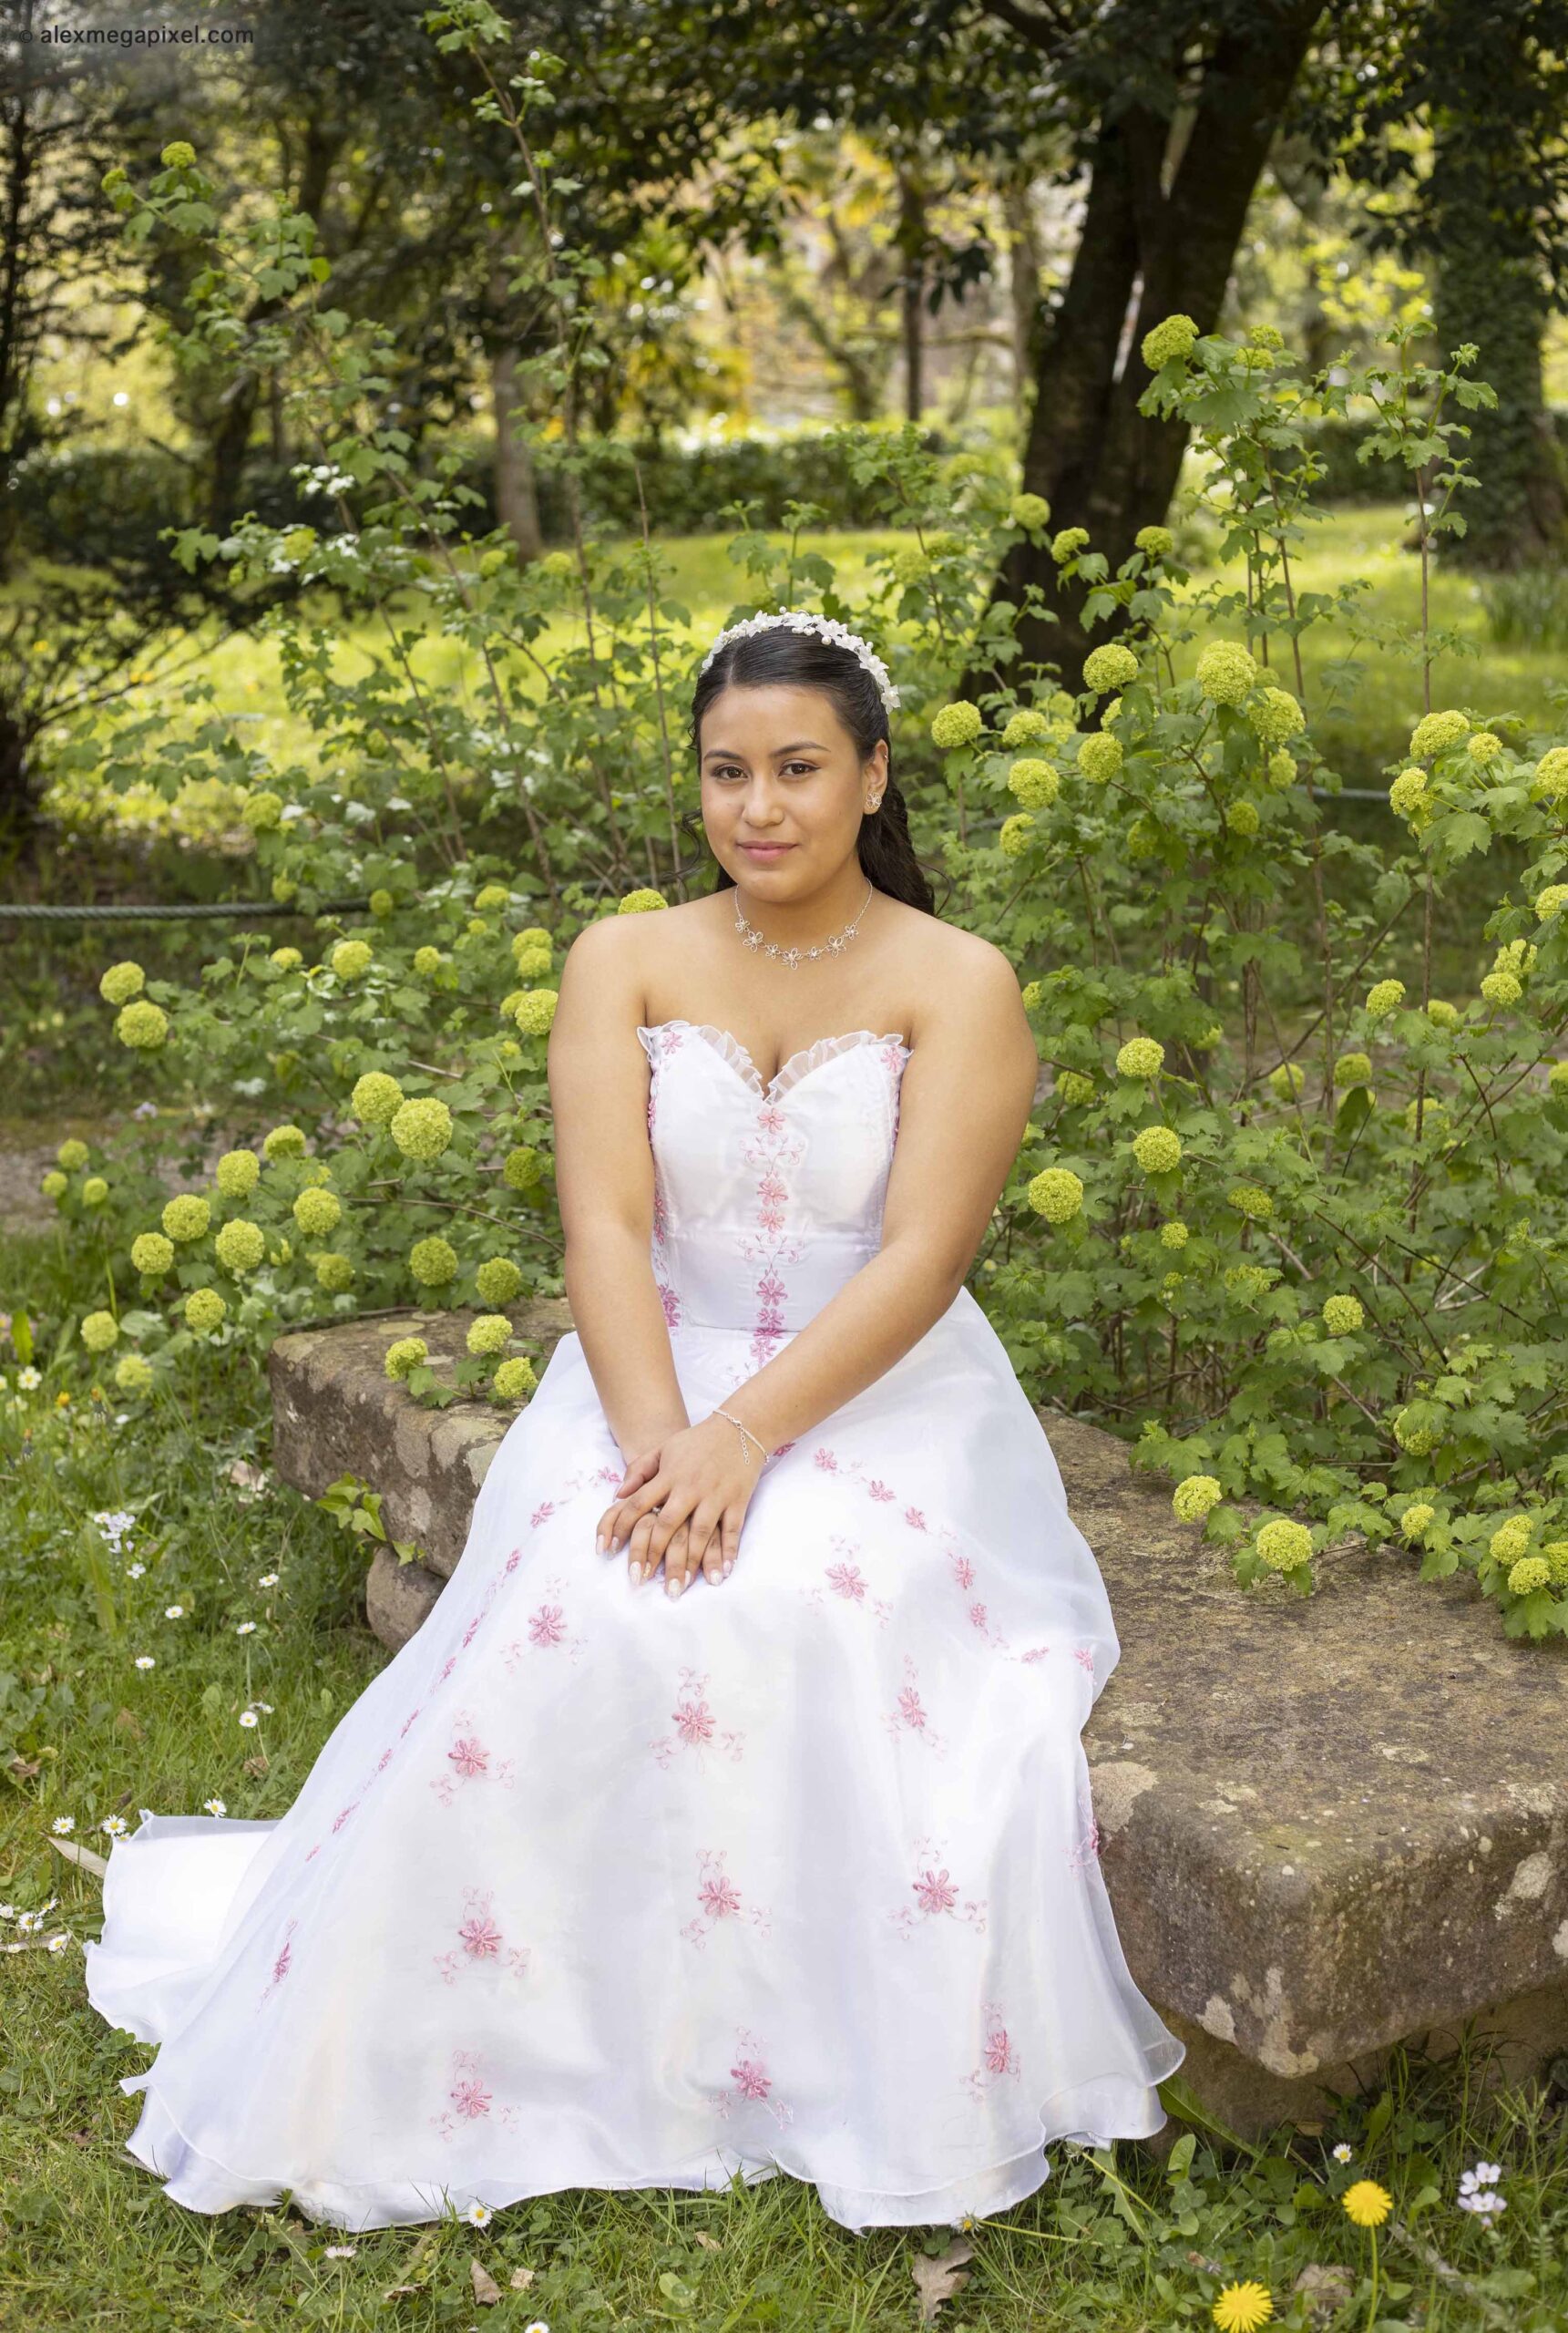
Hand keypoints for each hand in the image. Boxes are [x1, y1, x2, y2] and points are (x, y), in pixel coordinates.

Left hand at [595, 1413, 762, 1594]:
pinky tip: (720, 1574)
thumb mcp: (663, 1449)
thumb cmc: (696, 1442)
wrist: (740, 1428)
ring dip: (690, 1563)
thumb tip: (617, 1496)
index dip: (621, 1528)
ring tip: (679, 1588)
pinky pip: (732, 1531)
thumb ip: (639, 1471)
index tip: (609, 1550)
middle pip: (667, 1526)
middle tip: (642, 1581)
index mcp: (668, 1476)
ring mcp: (715, 1496)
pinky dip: (728, 1552)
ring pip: (700, 1534)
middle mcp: (690, 1488)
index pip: (639, 1504)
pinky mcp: (737, 1501)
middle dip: (653, 1555)